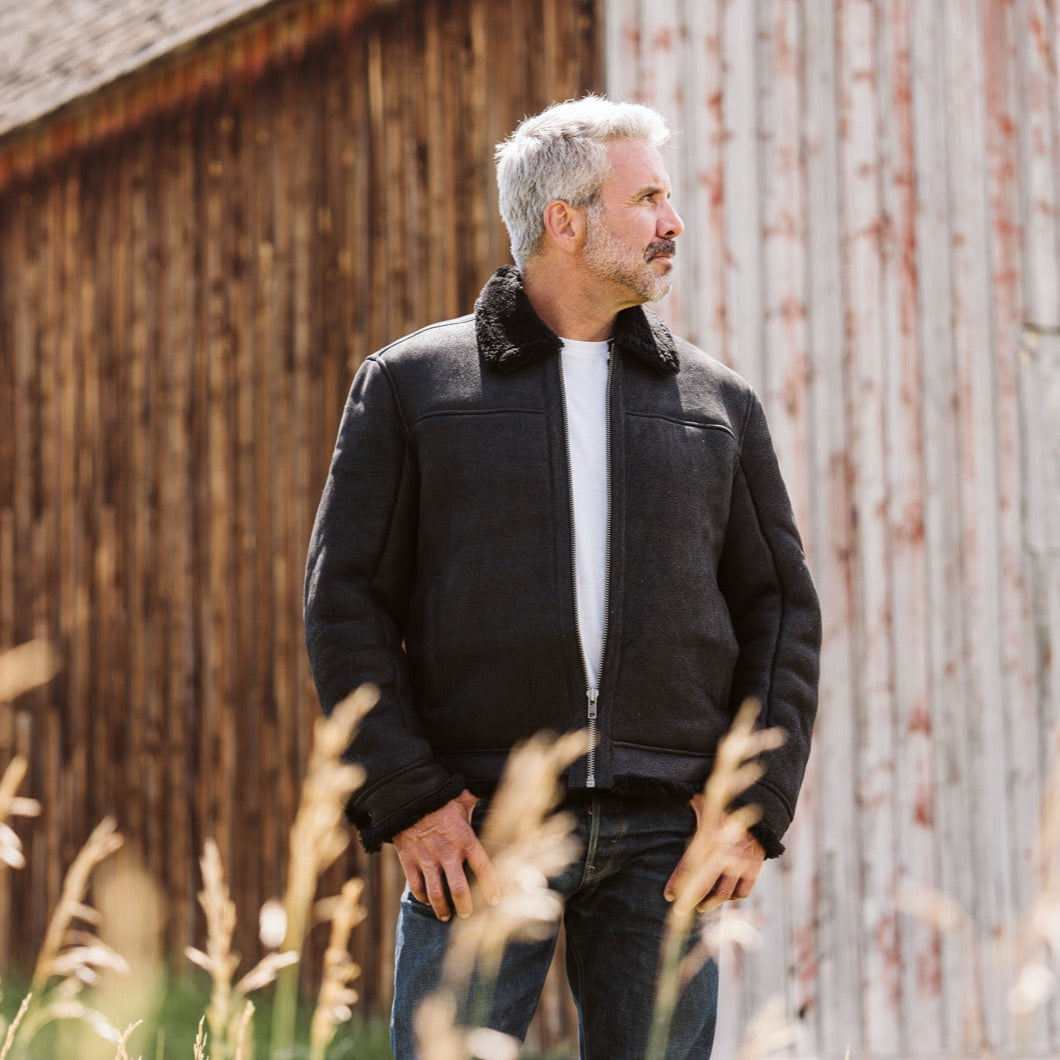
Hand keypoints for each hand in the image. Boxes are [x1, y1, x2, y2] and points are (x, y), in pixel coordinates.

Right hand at [392, 790, 499, 921]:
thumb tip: (500, 792)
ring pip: (436, 894)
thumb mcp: (463, 798)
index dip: (490, 888)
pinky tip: (427, 901)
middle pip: (458, 889)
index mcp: (464, 838)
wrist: (408, 796)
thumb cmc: (440, 798)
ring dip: (442, 909)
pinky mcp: (409, 860)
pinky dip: (422, 897)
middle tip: (467, 915)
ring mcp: (426, 858)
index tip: (494, 902)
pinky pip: (416, 886)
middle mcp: (447, 852)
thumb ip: (480, 801)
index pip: (483, 868)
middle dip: (464, 907)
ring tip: (445, 916)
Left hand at [663, 794, 765, 912]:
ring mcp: (741, 862)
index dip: (677, 883)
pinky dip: (732, 898)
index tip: (668, 895)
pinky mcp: (754, 867)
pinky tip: (724, 897)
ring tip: (701, 907)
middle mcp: (725, 852)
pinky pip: (742, 891)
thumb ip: (690, 808)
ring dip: (710, 904)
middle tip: (679, 911)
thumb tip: (674, 799)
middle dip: (689, 901)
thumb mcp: (704, 805)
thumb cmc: (725, 808)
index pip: (689, 866)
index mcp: (709, 836)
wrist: (761, 809)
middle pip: (704, 885)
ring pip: (723, 893)